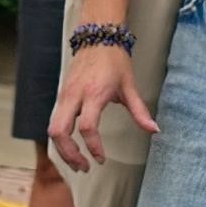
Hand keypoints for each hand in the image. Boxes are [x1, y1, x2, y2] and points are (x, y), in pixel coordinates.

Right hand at [48, 44, 157, 172]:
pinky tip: (70, 148)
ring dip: (62, 149)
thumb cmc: (114, 61)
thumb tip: (153, 130)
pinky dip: (60, 139)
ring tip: (77, 163)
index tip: (101, 158)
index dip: (93, 146)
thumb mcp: (129, 86)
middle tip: (84, 167)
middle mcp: (74, 96)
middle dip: (69, 153)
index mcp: (93, 93)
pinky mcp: (60, 97)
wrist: (96, 38)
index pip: (87, 126)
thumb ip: (140, 111)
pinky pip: (53, 122)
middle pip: (60, 131)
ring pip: (52, 128)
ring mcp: (64, 96)